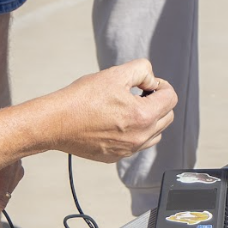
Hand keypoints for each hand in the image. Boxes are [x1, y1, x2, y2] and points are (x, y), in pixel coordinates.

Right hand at [53, 60, 176, 163]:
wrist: (56, 122)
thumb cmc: (82, 98)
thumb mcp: (115, 74)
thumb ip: (142, 70)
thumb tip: (152, 81)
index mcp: (142, 117)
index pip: (171, 99)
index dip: (161, 85)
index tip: (146, 83)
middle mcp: (139, 138)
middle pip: (167, 117)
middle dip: (158, 102)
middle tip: (138, 93)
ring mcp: (127, 150)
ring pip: (155, 134)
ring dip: (150, 119)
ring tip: (129, 107)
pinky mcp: (115, 157)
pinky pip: (136, 145)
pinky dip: (134, 132)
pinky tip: (116, 121)